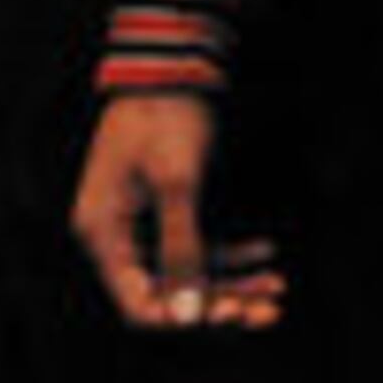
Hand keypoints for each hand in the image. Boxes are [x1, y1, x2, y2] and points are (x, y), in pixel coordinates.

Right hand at [70, 92, 280, 330]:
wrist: (171, 63)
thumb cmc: (165, 116)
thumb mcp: (176, 182)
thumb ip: (182, 249)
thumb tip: (188, 315)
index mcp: (104, 232)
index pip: (138, 303)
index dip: (184, 318)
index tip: (230, 316)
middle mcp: (118, 236)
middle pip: (170, 293)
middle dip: (221, 303)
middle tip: (269, 309)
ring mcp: (142, 224)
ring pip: (190, 273)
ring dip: (234, 283)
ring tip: (277, 287)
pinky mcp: (166, 211)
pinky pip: (198, 247)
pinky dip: (233, 254)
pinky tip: (267, 251)